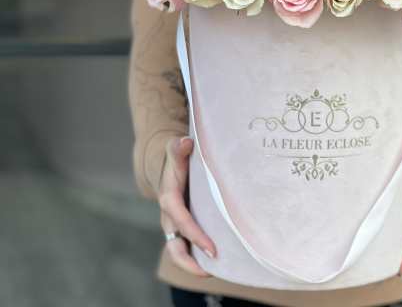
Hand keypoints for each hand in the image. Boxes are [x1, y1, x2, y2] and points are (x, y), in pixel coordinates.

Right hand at [158, 136, 216, 276]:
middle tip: (211, 269)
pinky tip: (218, 262)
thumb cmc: (178, 156)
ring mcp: (175, 224)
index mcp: (169, 198)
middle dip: (190, 261)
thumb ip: (178, 147)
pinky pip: (187, 246)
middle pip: (175, 246)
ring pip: (179, 251)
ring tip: (215, 272)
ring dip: (193, 264)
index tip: (212, 248)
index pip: (181, 221)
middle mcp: (170, 216)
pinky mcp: (183, 226)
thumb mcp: (176, 149)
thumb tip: (185, 142)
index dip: (195, 235)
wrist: (169, 163)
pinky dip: (198, 256)